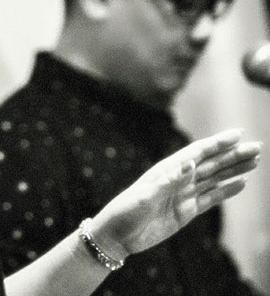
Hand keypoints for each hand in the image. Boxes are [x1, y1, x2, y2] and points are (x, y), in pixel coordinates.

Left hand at [89, 129, 260, 260]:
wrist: (116, 237)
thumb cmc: (124, 212)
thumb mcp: (144, 196)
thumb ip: (168, 181)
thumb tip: (191, 163)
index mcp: (166, 171)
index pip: (197, 152)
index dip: (217, 143)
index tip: (239, 134)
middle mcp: (177, 179)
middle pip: (211, 164)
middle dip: (233, 155)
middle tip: (257, 147)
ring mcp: (183, 195)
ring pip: (214, 179)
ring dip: (234, 169)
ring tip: (254, 160)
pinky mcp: (186, 212)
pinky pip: (211, 198)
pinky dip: (226, 190)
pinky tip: (241, 183)